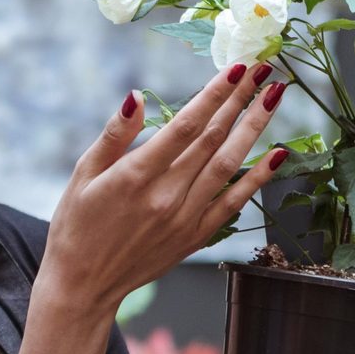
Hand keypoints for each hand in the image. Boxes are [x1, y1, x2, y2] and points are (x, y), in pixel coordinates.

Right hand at [43, 63, 290, 310]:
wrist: (84, 285)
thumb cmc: (77, 226)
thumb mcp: (83, 174)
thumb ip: (114, 135)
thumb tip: (137, 98)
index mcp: (134, 177)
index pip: (184, 126)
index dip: (213, 94)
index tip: (234, 68)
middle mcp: (165, 196)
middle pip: (212, 139)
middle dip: (240, 100)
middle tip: (261, 68)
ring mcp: (184, 218)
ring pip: (229, 165)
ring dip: (254, 128)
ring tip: (274, 97)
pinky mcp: (194, 237)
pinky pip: (234, 203)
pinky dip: (258, 179)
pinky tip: (277, 155)